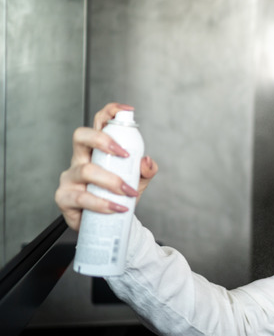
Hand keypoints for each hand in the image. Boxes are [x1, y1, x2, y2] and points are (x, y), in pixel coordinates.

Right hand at [54, 102, 158, 230]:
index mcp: (95, 151)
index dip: (109, 113)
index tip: (127, 111)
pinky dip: (103, 203)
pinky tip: (117, 207)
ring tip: (128, 192)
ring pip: (86, 170)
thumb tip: (146, 160)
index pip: (98, 124)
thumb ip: (145, 170)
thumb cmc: (117, 197)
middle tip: (125, 154)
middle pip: (81, 137)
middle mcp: (79, 160)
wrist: (107, 224)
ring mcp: (69, 178)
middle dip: (103, 140)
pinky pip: (81, 197)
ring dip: (111, 180)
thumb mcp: (136, 181)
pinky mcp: (64, 198)